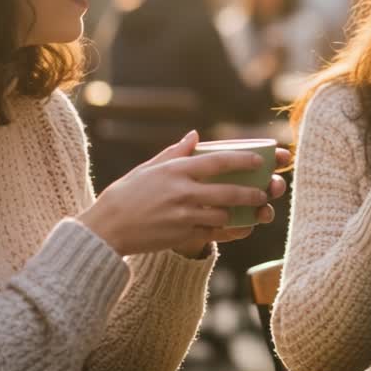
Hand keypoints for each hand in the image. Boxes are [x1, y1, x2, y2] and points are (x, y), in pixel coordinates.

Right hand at [77, 132, 279, 256]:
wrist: (106, 229)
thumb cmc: (126, 195)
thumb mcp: (148, 168)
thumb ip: (175, 152)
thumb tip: (195, 135)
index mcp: (175, 170)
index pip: (217, 161)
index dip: (243, 161)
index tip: (259, 161)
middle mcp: (182, 192)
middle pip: (228, 191)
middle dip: (252, 192)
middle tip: (264, 192)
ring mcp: (182, 215)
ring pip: (223, 214)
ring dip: (241, 213)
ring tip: (255, 210)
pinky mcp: (181, 235)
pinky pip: (214, 234)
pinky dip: (230, 231)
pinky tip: (241, 228)